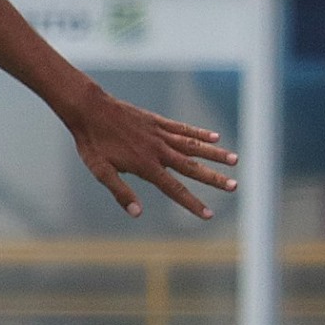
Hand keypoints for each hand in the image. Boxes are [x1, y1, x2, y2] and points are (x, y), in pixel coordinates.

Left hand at [66, 87, 238, 220]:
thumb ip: (121, 191)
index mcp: (145, 166)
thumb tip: (137, 213)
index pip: (174, 188)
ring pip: (193, 145)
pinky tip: (215, 137)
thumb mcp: (101, 171)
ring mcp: (159, 133)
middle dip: (214, 178)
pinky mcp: (157, 121)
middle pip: (191, 167)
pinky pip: (182, 128)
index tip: (209, 215)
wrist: (89, 109)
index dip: (192, 203)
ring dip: (214, 154)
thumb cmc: (93, 143)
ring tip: (235, 160)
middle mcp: (158, 150)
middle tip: (234, 187)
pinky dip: (199, 133)